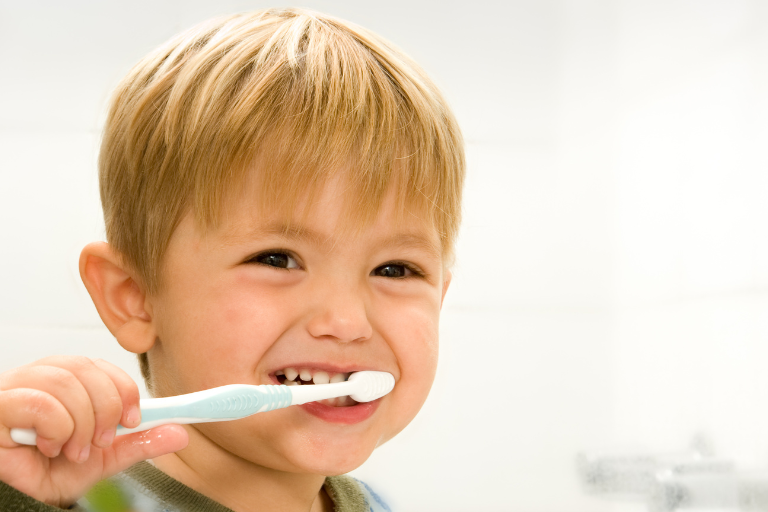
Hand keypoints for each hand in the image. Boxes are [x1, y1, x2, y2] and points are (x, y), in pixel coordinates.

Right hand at [0, 356, 187, 506]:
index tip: (134, 419)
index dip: (123, 388)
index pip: (99, 365)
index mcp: (63, 381)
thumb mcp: (102, 460)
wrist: (15, 497)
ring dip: (81, 424)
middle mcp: (38, 377)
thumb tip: (179, 433)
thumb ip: (137, 444)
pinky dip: (55, 429)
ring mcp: (14, 388)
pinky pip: (39, 403)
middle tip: (101, 441)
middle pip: (85, 368)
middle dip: (105, 409)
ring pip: (65, 383)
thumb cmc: (47, 471)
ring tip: (74, 450)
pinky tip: (48, 447)